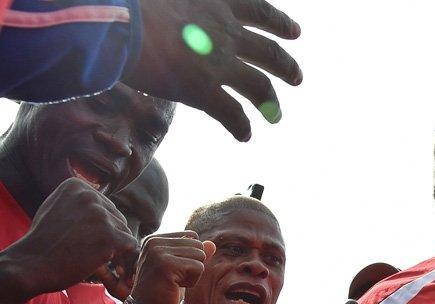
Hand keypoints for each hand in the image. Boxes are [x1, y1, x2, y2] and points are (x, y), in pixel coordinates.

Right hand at [2, 178, 137, 302]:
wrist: (32, 264)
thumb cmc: (43, 241)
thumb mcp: (57, 208)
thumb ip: (78, 202)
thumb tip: (103, 202)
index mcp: (77, 185)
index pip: (105, 205)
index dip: (101, 225)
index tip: (88, 238)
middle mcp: (90, 196)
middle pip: (117, 217)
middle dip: (111, 236)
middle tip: (96, 252)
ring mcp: (100, 216)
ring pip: (125, 231)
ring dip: (117, 248)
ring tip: (99, 258)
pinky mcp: (109, 236)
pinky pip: (131, 245)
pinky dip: (125, 257)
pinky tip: (111, 265)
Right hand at [126, 0, 302, 140]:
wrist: (115, 21)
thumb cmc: (129, 2)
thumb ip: (186, 6)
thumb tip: (182, 16)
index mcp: (218, 2)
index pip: (260, 12)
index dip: (280, 23)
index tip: (295, 31)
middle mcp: (226, 33)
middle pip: (269, 53)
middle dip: (286, 66)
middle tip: (297, 77)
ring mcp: (218, 63)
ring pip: (260, 87)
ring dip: (271, 102)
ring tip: (276, 116)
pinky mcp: (203, 91)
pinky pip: (233, 114)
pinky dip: (242, 127)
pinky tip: (245, 136)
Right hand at [129, 232, 213, 303]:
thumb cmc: (165, 289)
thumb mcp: (181, 269)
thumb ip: (195, 253)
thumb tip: (212, 244)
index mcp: (155, 239)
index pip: (192, 236)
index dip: (191, 256)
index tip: (174, 270)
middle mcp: (154, 242)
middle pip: (198, 245)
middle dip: (193, 265)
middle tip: (174, 278)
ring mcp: (158, 252)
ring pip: (200, 255)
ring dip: (193, 274)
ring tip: (174, 282)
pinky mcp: (166, 264)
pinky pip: (198, 267)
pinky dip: (192, 281)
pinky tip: (175, 287)